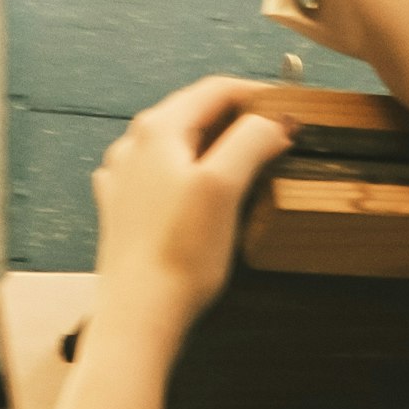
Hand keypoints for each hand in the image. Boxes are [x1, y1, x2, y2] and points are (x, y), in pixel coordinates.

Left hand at [90, 76, 295, 339]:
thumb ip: (251, 141)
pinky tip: (194, 190)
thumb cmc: (178, 258)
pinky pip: (158, 176)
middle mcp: (134, 145)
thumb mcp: (224, 187)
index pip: (216, 90)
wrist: (138, 319)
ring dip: (210, 146)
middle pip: (194, 114)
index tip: (286, 111)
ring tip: (240, 164)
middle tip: (271, 137)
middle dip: (235, 120)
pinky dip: (184, 174)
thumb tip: (275, 121)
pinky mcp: (122, 210)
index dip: (257, 95)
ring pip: (176, 145)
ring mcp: (124, 178)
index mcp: (159, 129)